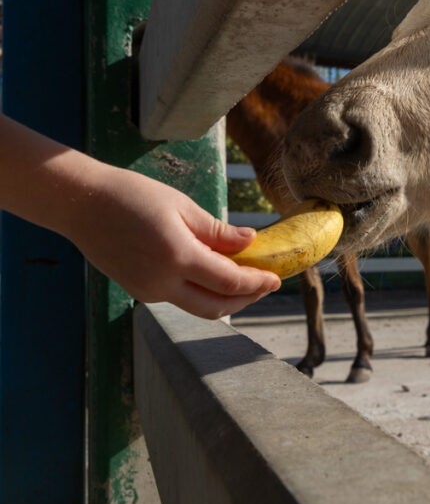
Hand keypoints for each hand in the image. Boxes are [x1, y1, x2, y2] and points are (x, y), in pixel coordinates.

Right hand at [64, 165, 280, 318]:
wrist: (80, 203)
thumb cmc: (132, 196)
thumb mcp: (182, 206)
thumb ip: (218, 231)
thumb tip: (251, 242)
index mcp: (177, 257)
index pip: (229, 282)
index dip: (257, 283)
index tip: (276, 278)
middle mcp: (162, 282)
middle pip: (217, 307)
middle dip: (246, 299)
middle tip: (266, 284)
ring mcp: (148, 291)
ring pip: (198, 307)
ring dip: (226, 299)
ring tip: (245, 279)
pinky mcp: (138, 290)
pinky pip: (179, 298)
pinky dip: (202, 291)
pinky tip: (213, 273)